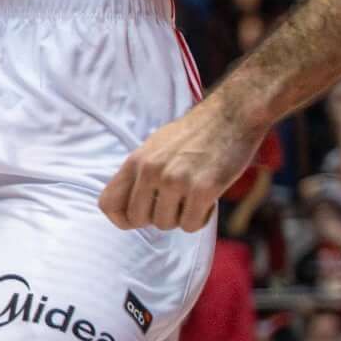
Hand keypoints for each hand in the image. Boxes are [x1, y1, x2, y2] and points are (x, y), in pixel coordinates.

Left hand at [100, 93, 265, 230]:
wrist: (232, 115)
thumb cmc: (195, 133)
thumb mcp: (155, 146)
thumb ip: (139, 173)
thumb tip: (126, 206)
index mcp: (136, 161)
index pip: (108, 204)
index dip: (122, 218)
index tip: (141, 217)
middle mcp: (151, 171)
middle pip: (138, 219)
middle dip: (156, 218)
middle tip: (175, 205)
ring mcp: (176, 180)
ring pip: (165, 224)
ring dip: (181, 217)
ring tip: (194, 197)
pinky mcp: (203, 189)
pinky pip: (191, 225)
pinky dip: (200, 219)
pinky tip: (209, 201)